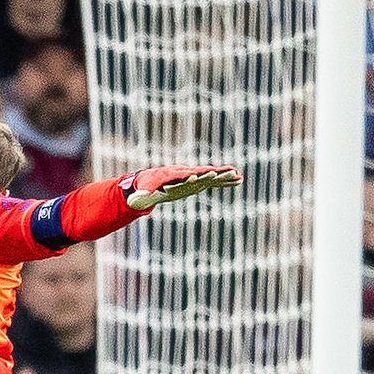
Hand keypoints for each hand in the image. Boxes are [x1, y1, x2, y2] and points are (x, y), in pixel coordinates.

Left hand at [123, 165, 241, 209]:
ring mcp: (192, 176)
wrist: (148, 181)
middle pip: (202, 172)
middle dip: (216, 173)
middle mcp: (184, 174)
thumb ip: (139, 198)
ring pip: (211, 175)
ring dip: (224, 176)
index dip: (196, 175)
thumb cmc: (144, 189)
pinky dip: (224, 180)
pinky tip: (238, 180)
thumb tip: (133, 202)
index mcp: (171, 176)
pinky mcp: (197, 180)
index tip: (207, 174)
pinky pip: (213, 180)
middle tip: (230, 171)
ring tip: (239, 175)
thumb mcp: (140, 195)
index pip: (185, 175)